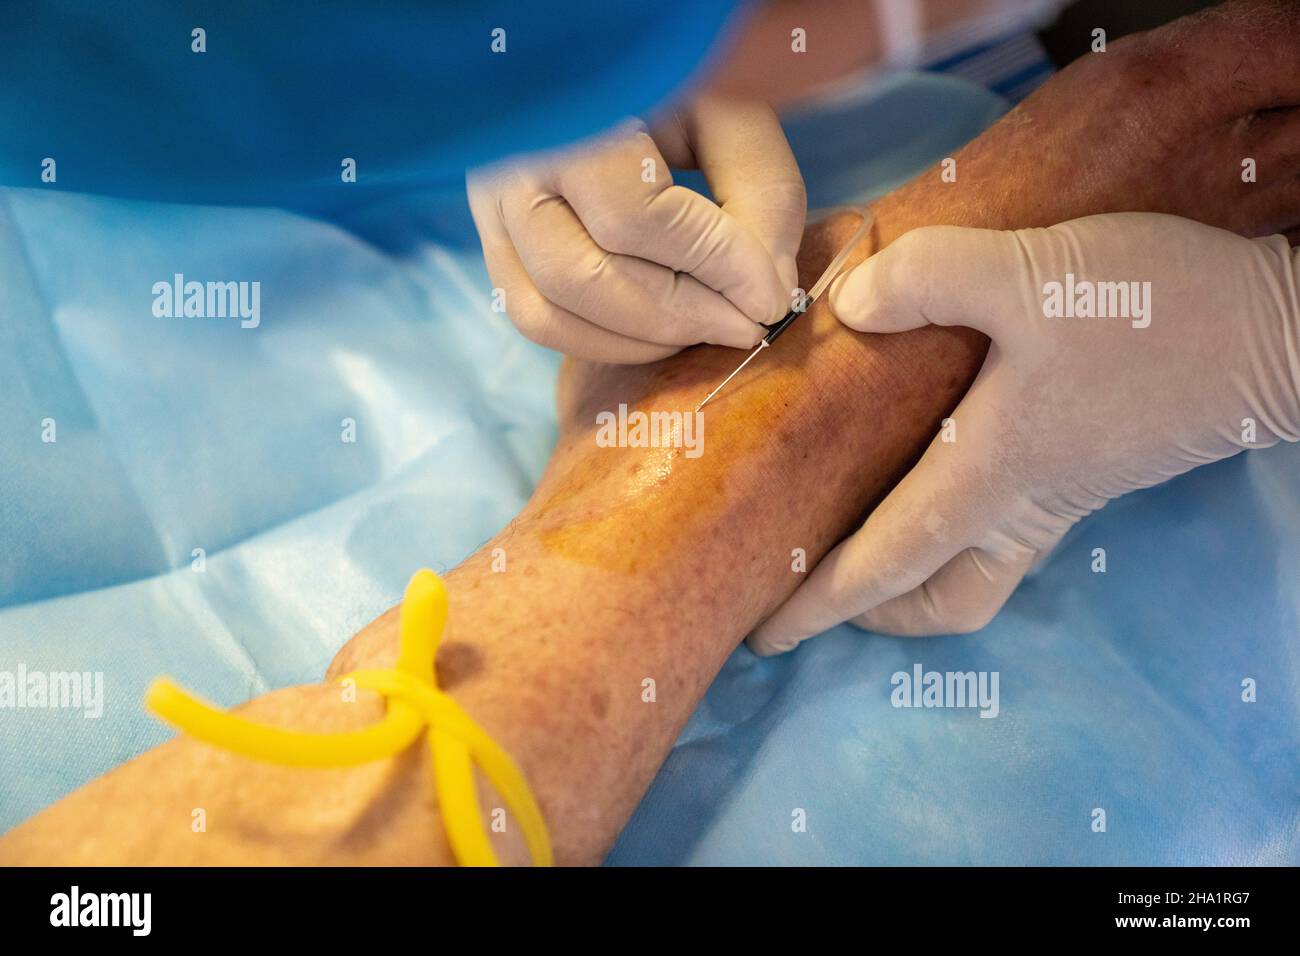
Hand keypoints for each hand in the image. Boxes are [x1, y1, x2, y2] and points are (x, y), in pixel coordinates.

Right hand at [467, 95, 805, 362]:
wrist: (595, 70)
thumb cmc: (669, 83)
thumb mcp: (726, 110)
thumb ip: (761, 188)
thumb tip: (767, 290)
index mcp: (567, 115)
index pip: (637, 216)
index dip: (713, 268)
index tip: (770, 298)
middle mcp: (507, 166)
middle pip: (589, 277)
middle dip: (683, 316)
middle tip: (748, 327)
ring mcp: (490, 212)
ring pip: (554, 312)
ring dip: (645, 339)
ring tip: (711, 327)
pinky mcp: (495, 247)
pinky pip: (538, 321)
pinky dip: (606, 342)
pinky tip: (664, 330)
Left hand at [750, 212, 1299, 651]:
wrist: (1278, 329)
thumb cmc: (1155, 314)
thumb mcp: (1030, 276)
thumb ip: (930, 278)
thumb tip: (849, 300)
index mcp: (988, 482)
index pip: (881, 567)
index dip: (816, 604)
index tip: (763, 635)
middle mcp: (1020, 506)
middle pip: (938, 600)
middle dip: (871, 613)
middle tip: (816, 593)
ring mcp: (1061, 493)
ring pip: (975, 574)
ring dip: (917, 577)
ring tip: (865, 540)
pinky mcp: (1089, 465)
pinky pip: (1005, 531)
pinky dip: (956, 529)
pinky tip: (935, 465)